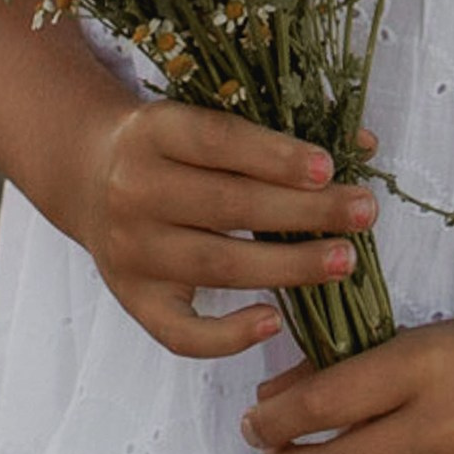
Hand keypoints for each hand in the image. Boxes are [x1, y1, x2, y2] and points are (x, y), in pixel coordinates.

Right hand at [69, 97, 380, 361]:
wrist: (88, 175)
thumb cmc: (170, 146)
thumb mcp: (204, 118)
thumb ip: (277, 130)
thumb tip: (364, 145)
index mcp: (153, 131)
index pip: (218, 141)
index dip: (274, 156)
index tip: (329, 167)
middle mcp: (133, 190)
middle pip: (227, 205)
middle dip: (304, 210)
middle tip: (364, 212)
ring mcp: (130, 250)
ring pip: (217, 265)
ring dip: (288, 267)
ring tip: (345, 261)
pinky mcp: (132, 298)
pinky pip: (179, 331)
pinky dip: (228, 335)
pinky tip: (274, 320)